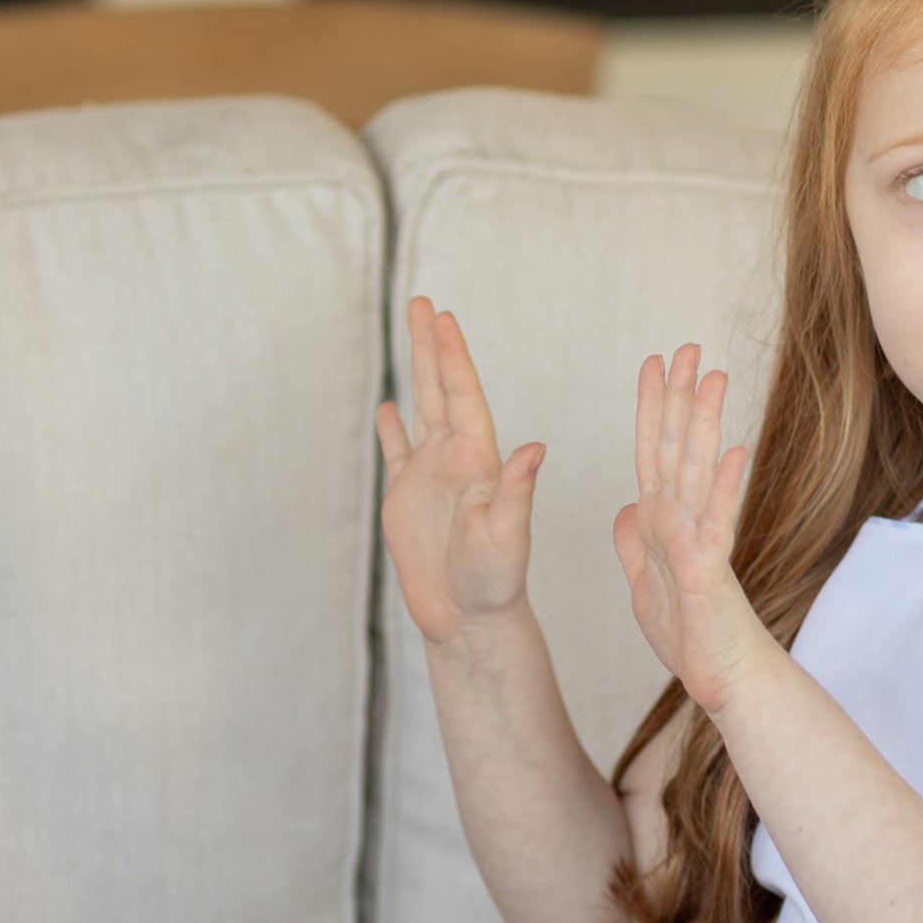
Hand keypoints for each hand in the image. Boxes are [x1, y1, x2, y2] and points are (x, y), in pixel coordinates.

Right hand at [376, 297, 545, 647]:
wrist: (469, 619)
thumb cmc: (495, 583)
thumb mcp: (508, 536)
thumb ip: (516, 491)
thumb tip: (535, 449)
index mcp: (478, 461)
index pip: (462, 397)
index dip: (451, 358)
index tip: (443, 320)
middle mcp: (455, 460)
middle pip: (439, 390)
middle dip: (430, 346)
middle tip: (423, 303)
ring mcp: (430, 478)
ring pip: (420, 410)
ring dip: (414, 371)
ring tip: (410, 332)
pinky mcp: (407, 501)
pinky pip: (398, 454)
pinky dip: (391, 429)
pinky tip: (388, 407)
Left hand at [611, 344, 763, 712]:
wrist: (721, 680)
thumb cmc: (691, 636)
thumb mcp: (644, 583)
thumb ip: (635, 543)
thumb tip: (627, 505)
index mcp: (663, 523)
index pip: (653, 453)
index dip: (651, 408)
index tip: (653, 363)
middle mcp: (685, 522)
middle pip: (678, 449)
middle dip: (680, 397)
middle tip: (687, 346)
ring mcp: (701, 543)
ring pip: (699, 473)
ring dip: (705, 424)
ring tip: (714, 376)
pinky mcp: (711, 572)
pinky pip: (716, 525)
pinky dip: (724, 488)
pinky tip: (734, 451)